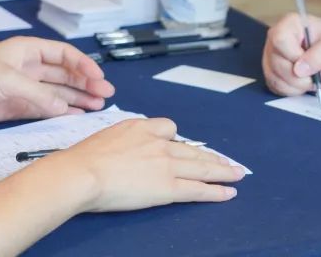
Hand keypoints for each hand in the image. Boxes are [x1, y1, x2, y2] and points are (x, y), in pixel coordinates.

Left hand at [0, 36, 115, 123]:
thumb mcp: (8, 80)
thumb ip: (38, 94)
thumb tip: (65, 107)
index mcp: (29, 51)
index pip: (65, 55)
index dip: (84, 65)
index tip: (99, 78)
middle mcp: (31, 68)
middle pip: (66, 74)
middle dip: (86, 83)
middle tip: (106, 94)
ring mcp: (26, 88)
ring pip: (60, 92)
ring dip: (78, 98)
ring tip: (98, 106)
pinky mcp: (19, 106)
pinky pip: (47, 108)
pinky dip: (63, 112)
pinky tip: (78, 115)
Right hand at [40, 118, 243, 211]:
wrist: (82, 173)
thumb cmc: (83, 159)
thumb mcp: (105, 136)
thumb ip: (121, 140)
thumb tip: (118, 149)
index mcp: (141, 127)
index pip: (168, 128)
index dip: (176, 138)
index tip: (181, 146)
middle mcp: (159, 143)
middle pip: (193, 149)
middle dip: (211, 156)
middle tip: (227, 161)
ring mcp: (166, 164)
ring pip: (202, 166)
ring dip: (222, 171)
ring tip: (237, 173)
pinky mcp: (168, 187)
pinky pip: (197, 188)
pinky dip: (216, 191)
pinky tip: (229, 193)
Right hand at [261, 12, 320, 96]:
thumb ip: (319, 56)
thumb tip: (299, 70)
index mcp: (289, 24)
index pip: (280, 41)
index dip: (294, 57)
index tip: (311, 65)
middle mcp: (275, 37)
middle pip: (277, 63)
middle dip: (300, 78)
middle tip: (320, 78)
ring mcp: (271, 55)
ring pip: (275, 78)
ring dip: (297, 87)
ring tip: (314, 81)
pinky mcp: (271, 70)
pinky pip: (275, 86)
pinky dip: (292, 91)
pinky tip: (305, 85)